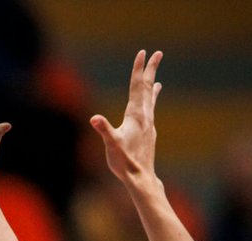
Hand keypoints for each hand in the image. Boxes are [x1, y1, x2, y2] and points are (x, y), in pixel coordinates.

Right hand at [91, 49, 163, 187]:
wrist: (141, 177)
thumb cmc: (125, 162)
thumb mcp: (111, 145)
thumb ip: (104, 130)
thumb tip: (94, 118)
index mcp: (135, 115)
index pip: (137, 86)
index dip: (138, 69)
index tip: (142, 53)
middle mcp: (145, 116)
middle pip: (147, 87)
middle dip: (151, 69)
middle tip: (157, 53)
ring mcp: (149, 124)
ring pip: (151, 98)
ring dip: (152, 84)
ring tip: (156, 76)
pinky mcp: (149, 132)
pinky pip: (151, 110)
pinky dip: (151, 100)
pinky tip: (151, 103)